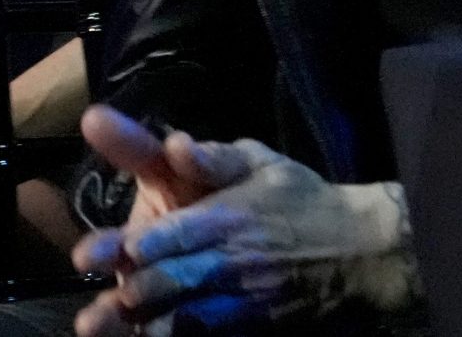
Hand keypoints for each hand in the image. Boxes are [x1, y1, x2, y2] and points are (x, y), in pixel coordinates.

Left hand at [71, 106, 416, 334]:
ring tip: (109, 324)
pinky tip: (154, 334)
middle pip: (168, 281)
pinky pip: (206, 336)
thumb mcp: (264, 164)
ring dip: (144, 323)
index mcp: (230, 215)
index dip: (130, 248)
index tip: (99, 254)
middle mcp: (233, 259)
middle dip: (128, 292)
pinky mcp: (252, 325)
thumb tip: (175, 144)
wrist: (362, 250)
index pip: (171, 234)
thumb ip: (214, 156)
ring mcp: (243, 298)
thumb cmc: (303, 200)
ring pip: (182, 318)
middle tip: (100, 301)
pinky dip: (178, 335)